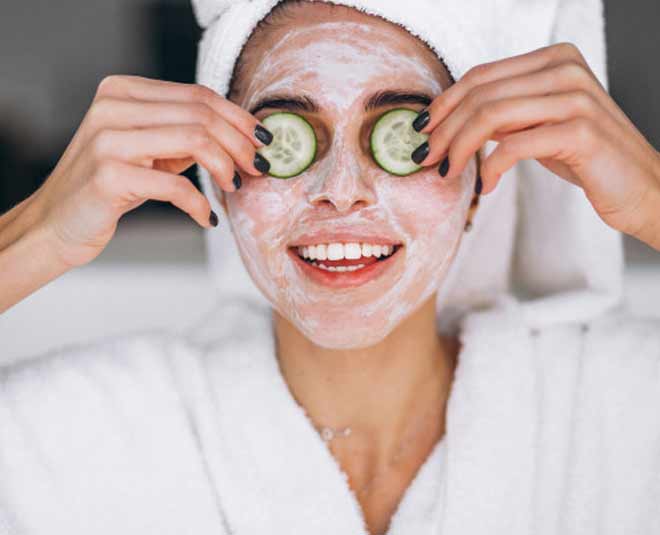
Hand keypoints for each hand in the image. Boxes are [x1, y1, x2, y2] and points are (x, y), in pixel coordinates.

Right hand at [29, 75, 272, 267]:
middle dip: (240, 143)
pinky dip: (199, 204)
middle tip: (257, 168)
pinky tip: (206, 217)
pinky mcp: (109, 175)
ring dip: (226, 167)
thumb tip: (243, 136)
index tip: (263, 141)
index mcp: (123, 91)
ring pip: (194, 139)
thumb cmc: (109, 187)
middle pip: (201, 115)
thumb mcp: (147, 149)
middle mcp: (113, 107)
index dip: (239, 118)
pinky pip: (176, 186)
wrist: (58, 223)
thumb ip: (183, 134)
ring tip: (235, 187)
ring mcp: (108, 139)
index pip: (198, 95)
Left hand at [413, 43, 659, 249]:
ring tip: (447, 172)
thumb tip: (449, 119)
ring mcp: (575, 97)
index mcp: (553, 59)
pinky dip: (490, 168)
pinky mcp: (580, 130)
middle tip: (426, 158)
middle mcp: (565, 69)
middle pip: (480, 95)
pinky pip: (514, 145)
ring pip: (491, 116)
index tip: (421, 131)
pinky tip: (486, 186)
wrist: (639, 185)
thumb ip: (505, 113)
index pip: (480, 76)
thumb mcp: (539, 125)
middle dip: (443, 129)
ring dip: (459, 148)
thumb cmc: (585, 157)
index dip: (443, 104)